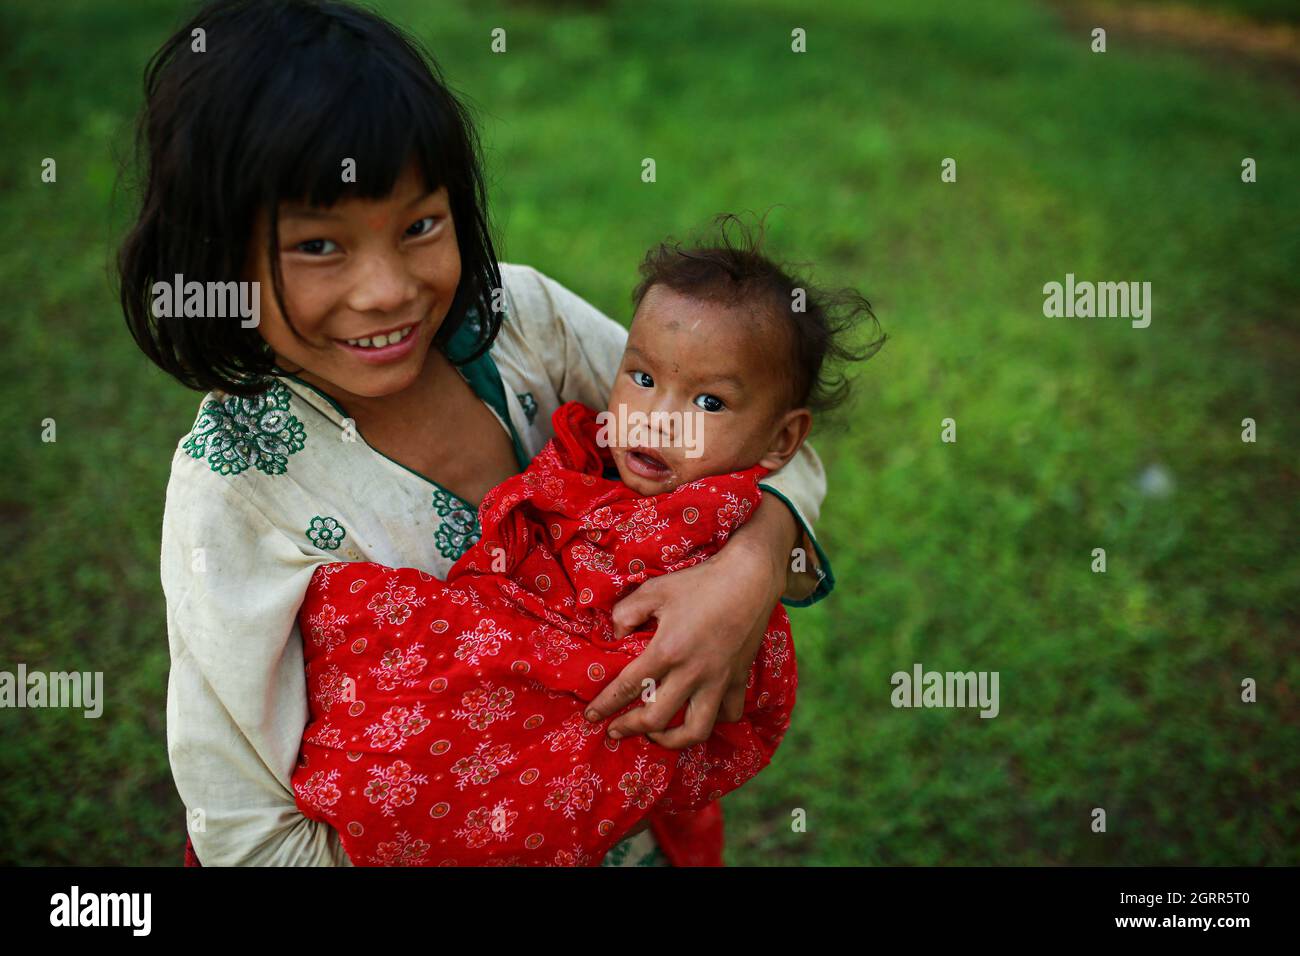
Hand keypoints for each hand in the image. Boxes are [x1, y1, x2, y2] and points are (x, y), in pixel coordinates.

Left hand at [583, 528, 785, 748]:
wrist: (750, 578)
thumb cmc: (699, 582)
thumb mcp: (654, 590)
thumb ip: (625, 613)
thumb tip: (615, 635)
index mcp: (667, 650)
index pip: (627, 687)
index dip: (605, 705)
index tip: (591, 716)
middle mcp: (692, 673)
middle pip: (656, 719)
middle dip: (631, 729)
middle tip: (616, 730)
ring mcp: (719, 680)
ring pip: (697, 730)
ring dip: (672, 740)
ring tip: (658, 735)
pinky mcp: (740, 678)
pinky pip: (729, 713)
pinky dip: (715, 720)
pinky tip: (700, 713)